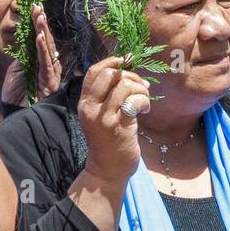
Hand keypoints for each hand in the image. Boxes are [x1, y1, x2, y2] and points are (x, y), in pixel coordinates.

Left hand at [1, 3, 62, 105]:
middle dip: (41, 22)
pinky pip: (46, 62)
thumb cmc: (17, 95)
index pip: (39, 37)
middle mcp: (48, 64)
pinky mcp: (48, 81)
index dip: (37, 22)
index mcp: (39, 60)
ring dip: (42, 31)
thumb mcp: (17, 70)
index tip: (34, 6)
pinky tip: (39, 37)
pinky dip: (42, 49)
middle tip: (37, 6)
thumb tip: (26, 38)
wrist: (18, 116)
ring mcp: (50, 72)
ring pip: (47, 48)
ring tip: (39, 16)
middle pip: (46, 39)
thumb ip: (23, 55)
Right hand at [75, 55, 152, 185]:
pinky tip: (145, 110)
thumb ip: (107, 96)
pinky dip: (144, 101)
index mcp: (84, 104)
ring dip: (140, 88)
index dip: (111, 61)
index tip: (126, 61)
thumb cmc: (108, 141)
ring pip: (124, 85)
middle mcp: (90, 109)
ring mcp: (103, 118)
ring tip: (144, 99)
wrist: (108, 169)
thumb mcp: (100, 116)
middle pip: (110, 74)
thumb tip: (125, 70)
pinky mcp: (118, 126)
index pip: (93, 72)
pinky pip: (134, 101)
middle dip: (130, 75)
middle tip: (140, 86)